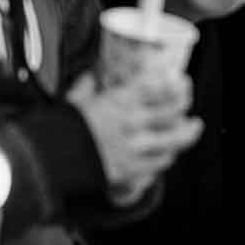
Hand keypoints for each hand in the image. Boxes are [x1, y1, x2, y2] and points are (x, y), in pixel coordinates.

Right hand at [67, 71, 203, 206]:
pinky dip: (168, 156)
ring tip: (194, 127)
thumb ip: (86, 87)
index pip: (156, 87)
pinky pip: (159, 163)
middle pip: (171, 110)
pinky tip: (170, 153)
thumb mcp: (73, 101)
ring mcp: (134, 147)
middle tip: (189, 101)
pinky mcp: (131, 169)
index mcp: (118, 101)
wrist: (49, 163)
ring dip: (188, 132)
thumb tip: (90, 76)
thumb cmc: (59, 129)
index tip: (180, 80)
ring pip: (173, 139)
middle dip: (184, 103)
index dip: (173, 84)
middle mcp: (131, 122)